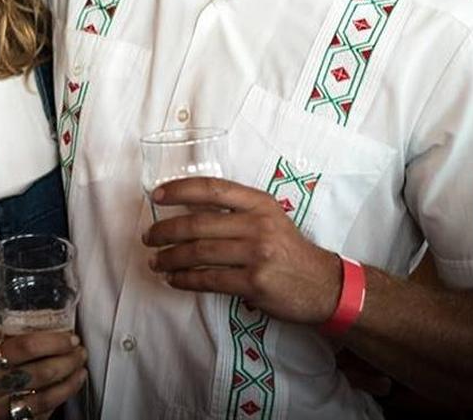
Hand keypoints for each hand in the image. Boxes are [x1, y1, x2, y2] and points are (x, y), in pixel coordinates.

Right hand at [0, 326, 86, 419]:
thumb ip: (4, 335)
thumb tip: (40, 323)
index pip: (28, 347)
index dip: (55, 342)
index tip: (71, 338)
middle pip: (41, 374)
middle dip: (68, 362)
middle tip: (81, 354)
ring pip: (44, 400)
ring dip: (68, 386)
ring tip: (81, 373)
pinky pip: (34, 419)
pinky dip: (53, 407)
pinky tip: (63, 394)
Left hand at [143, 177, 341, 325]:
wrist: (323, 284)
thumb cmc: (288, 250)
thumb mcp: (269, 218)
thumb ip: (236, 211)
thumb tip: (188, 211)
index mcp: (259, 203)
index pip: (212, 189)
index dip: (180, 189)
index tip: (156, 195)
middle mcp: (258, 224)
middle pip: (198, 223)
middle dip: (166, 230)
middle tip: (149, 237)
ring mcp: (257, 254)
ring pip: (199, 252)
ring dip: (170, 258)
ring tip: (156, 261)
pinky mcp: (255, 282)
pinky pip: (209, 280)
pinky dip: (186, 280)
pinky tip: (174, 279)